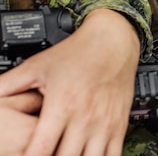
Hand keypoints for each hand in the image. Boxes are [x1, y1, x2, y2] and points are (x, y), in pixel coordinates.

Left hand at [0, 9, 140, 155]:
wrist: (112, 41)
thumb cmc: (77, 52)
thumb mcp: (38, 65)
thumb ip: (9, 84)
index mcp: (62, 105)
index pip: (41, 149)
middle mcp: (85, 117)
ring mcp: (104, 123)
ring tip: (65, 155)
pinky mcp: (119, 124)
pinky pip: (114, 155)